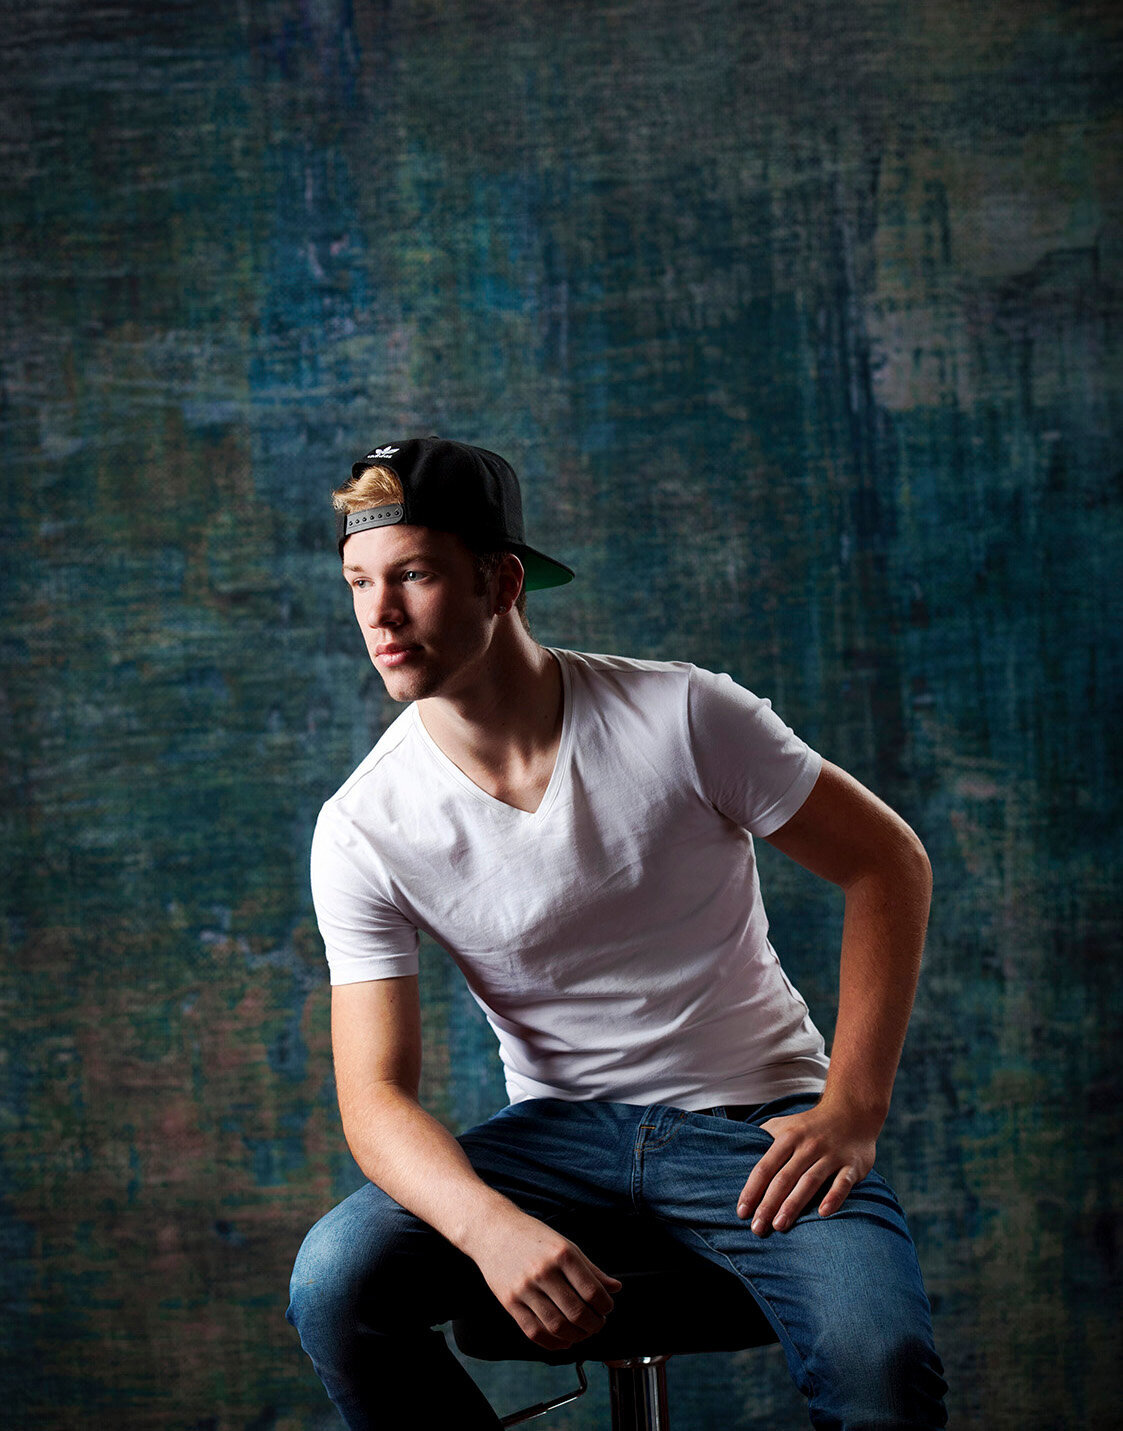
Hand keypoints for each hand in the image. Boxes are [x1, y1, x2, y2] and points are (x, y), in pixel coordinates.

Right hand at [467, 1208, 622, 1349]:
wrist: (493, 1229)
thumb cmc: (532, 1236)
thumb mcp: (565, 1245)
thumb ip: (591, 1269)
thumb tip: (615, 1288)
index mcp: (562, 1254)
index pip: (592, 1291)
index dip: (605, 1306)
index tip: (606, 1308)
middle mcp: (544, 1271)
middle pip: (577, 1313)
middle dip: (594, 1325)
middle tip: (597, 1323)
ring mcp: (525, 1288)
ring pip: (557, 1326)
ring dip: (576, 1336)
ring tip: (582, 1332)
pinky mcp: (509, 1302)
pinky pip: (534, 1331)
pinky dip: (552, 1343)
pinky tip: (563, 1341)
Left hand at [735, 1100, 879, 1234]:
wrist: (852, 1112)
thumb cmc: (810, 1126)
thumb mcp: (784, 1124)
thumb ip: (763, 1138)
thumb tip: (735, 1153)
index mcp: (788, 1137)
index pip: (765, 1166)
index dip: (752, 1190)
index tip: (742, 1212)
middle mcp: (808, 1145)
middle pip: (784, 1178)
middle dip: (768, 1204)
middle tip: (757, 1228)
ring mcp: (831, 1154)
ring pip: (810, 1181)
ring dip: (793, 1204)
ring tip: (779, 1225)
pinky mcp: (851, 1164)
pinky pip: (843, 1183)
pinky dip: (833, 1197)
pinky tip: (822, 1213)